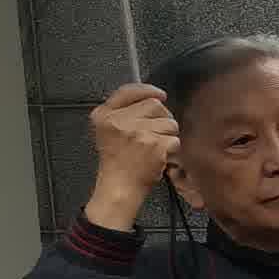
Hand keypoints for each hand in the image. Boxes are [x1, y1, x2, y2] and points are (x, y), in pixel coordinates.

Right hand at [85, 83, 178, 229]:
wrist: (118, 187)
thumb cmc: (116, 162)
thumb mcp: (107, 131)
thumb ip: (123, 112)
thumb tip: (154, 96)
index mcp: (104, 115)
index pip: (128, 90)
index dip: (147, 90)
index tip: (159, 94)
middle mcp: (118, 121)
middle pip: (155, 105)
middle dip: (161, 117)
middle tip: (154, 134)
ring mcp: (137, 132)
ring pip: (169, 122)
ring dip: (168, 135)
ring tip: (154, 148)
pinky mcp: (153, 144)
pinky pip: (174, 139)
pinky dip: (172, 149)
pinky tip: (158, 157)